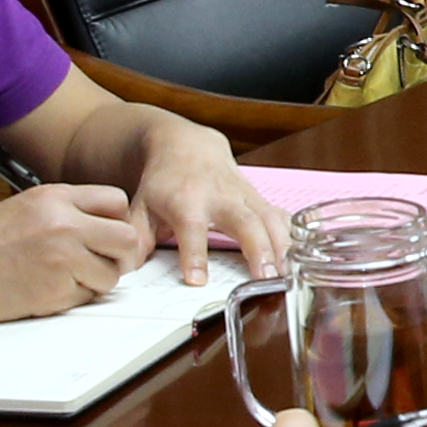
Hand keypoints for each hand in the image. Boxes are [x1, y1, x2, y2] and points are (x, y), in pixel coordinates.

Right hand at [0, 180, 145, 322]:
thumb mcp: (26, 207)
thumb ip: (68, 210)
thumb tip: (110, 226)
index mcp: (55, 197)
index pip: (117, 202)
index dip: (117, 221)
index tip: (106, 235)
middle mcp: (63, 223)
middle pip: (126, 239)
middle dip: (118, 256)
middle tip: (101, 263)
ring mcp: (61, 257)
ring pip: (112, 275)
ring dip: (95, 281)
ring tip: (63, 277)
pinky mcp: (55, 290)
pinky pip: (87, 297)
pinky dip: (73, 298)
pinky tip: (46, 289)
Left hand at [127, 122, 280, 285]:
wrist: (185, 146)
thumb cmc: (163, 181)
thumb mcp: (139, 207)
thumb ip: (134, 238)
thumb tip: (126, 268)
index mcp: (185, 200)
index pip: (191, 229)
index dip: (194, 255)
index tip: (197, 280)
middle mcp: (219, 196)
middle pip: (244, 221)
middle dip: (258, 249)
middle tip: (265, 277)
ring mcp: (243, 195)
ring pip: (269, 218)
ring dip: (282, 246)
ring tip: (288, 274)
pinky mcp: (258, 197)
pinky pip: (280, 215)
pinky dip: (293, 235)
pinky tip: (300, 256)